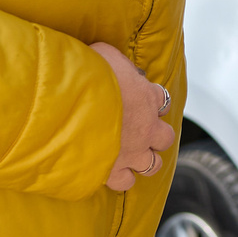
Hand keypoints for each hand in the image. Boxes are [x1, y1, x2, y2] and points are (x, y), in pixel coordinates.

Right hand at [92, 41, 177, 191]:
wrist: (72, 103)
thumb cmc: (88, 75)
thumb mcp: (105, 53)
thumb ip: (114, 61)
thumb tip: (109, 59)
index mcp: (148, 97)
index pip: (162, 100)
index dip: (151, 101)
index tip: (139, 100)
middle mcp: (147, 127)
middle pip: (165, 138)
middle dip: (154, 136)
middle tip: (137, 131)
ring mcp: (133, 152)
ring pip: (153, 164)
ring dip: (143, 160)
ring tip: (128, 155)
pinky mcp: (115, 170)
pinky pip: (126, 183)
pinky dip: (120, 178)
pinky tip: (109, 170)